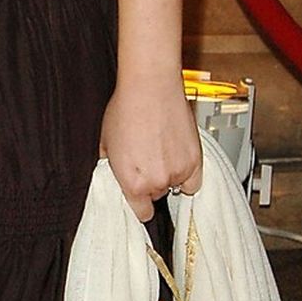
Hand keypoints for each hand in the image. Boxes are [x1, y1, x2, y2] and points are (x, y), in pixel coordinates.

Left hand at [99, 76, 203, 222]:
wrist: (150, 87)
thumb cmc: (126, 109)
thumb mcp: (106, 144)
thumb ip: (112, 168)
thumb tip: (115, 175)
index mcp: (132, 183)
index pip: (140, 213)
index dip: (138, 206)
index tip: (138, 201)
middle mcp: (157, 182)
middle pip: (156, 195)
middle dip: (150, 182)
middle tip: (145, 161)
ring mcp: (178, 172)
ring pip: (174, 185)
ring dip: (169, 174)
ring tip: (160, 151)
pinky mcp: (196, 160)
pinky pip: (194, 180)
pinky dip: (188, 173)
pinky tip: (177, 159)